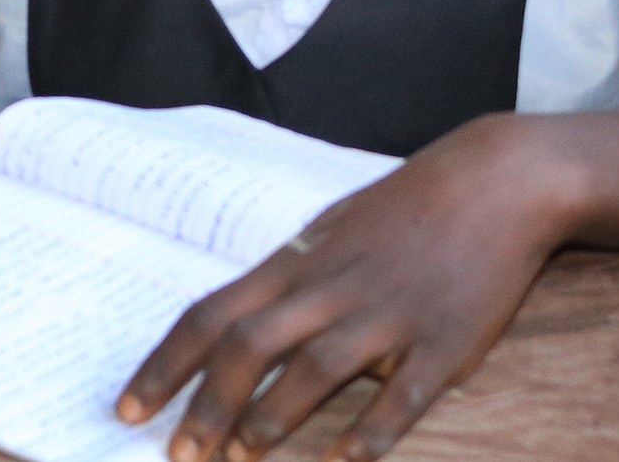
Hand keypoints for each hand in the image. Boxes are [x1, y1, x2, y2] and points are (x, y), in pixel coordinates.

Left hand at [119, 115, 566, 461]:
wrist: (491, 184)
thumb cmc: (398, 212)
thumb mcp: (325, 234)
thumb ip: (281, 284)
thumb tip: (230, 331)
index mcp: (292, 264)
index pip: (208, 317)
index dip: (164, 366)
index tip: (127, 408)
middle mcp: (329, 288)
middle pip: (249, 347)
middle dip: (207, 405)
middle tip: (179, 455)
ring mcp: (387, 314)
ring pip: (316, 368)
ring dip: (273, 418)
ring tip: (241, 459)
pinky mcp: (445, 340)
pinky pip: (404, 394)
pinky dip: (372, 430)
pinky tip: (343, 460)